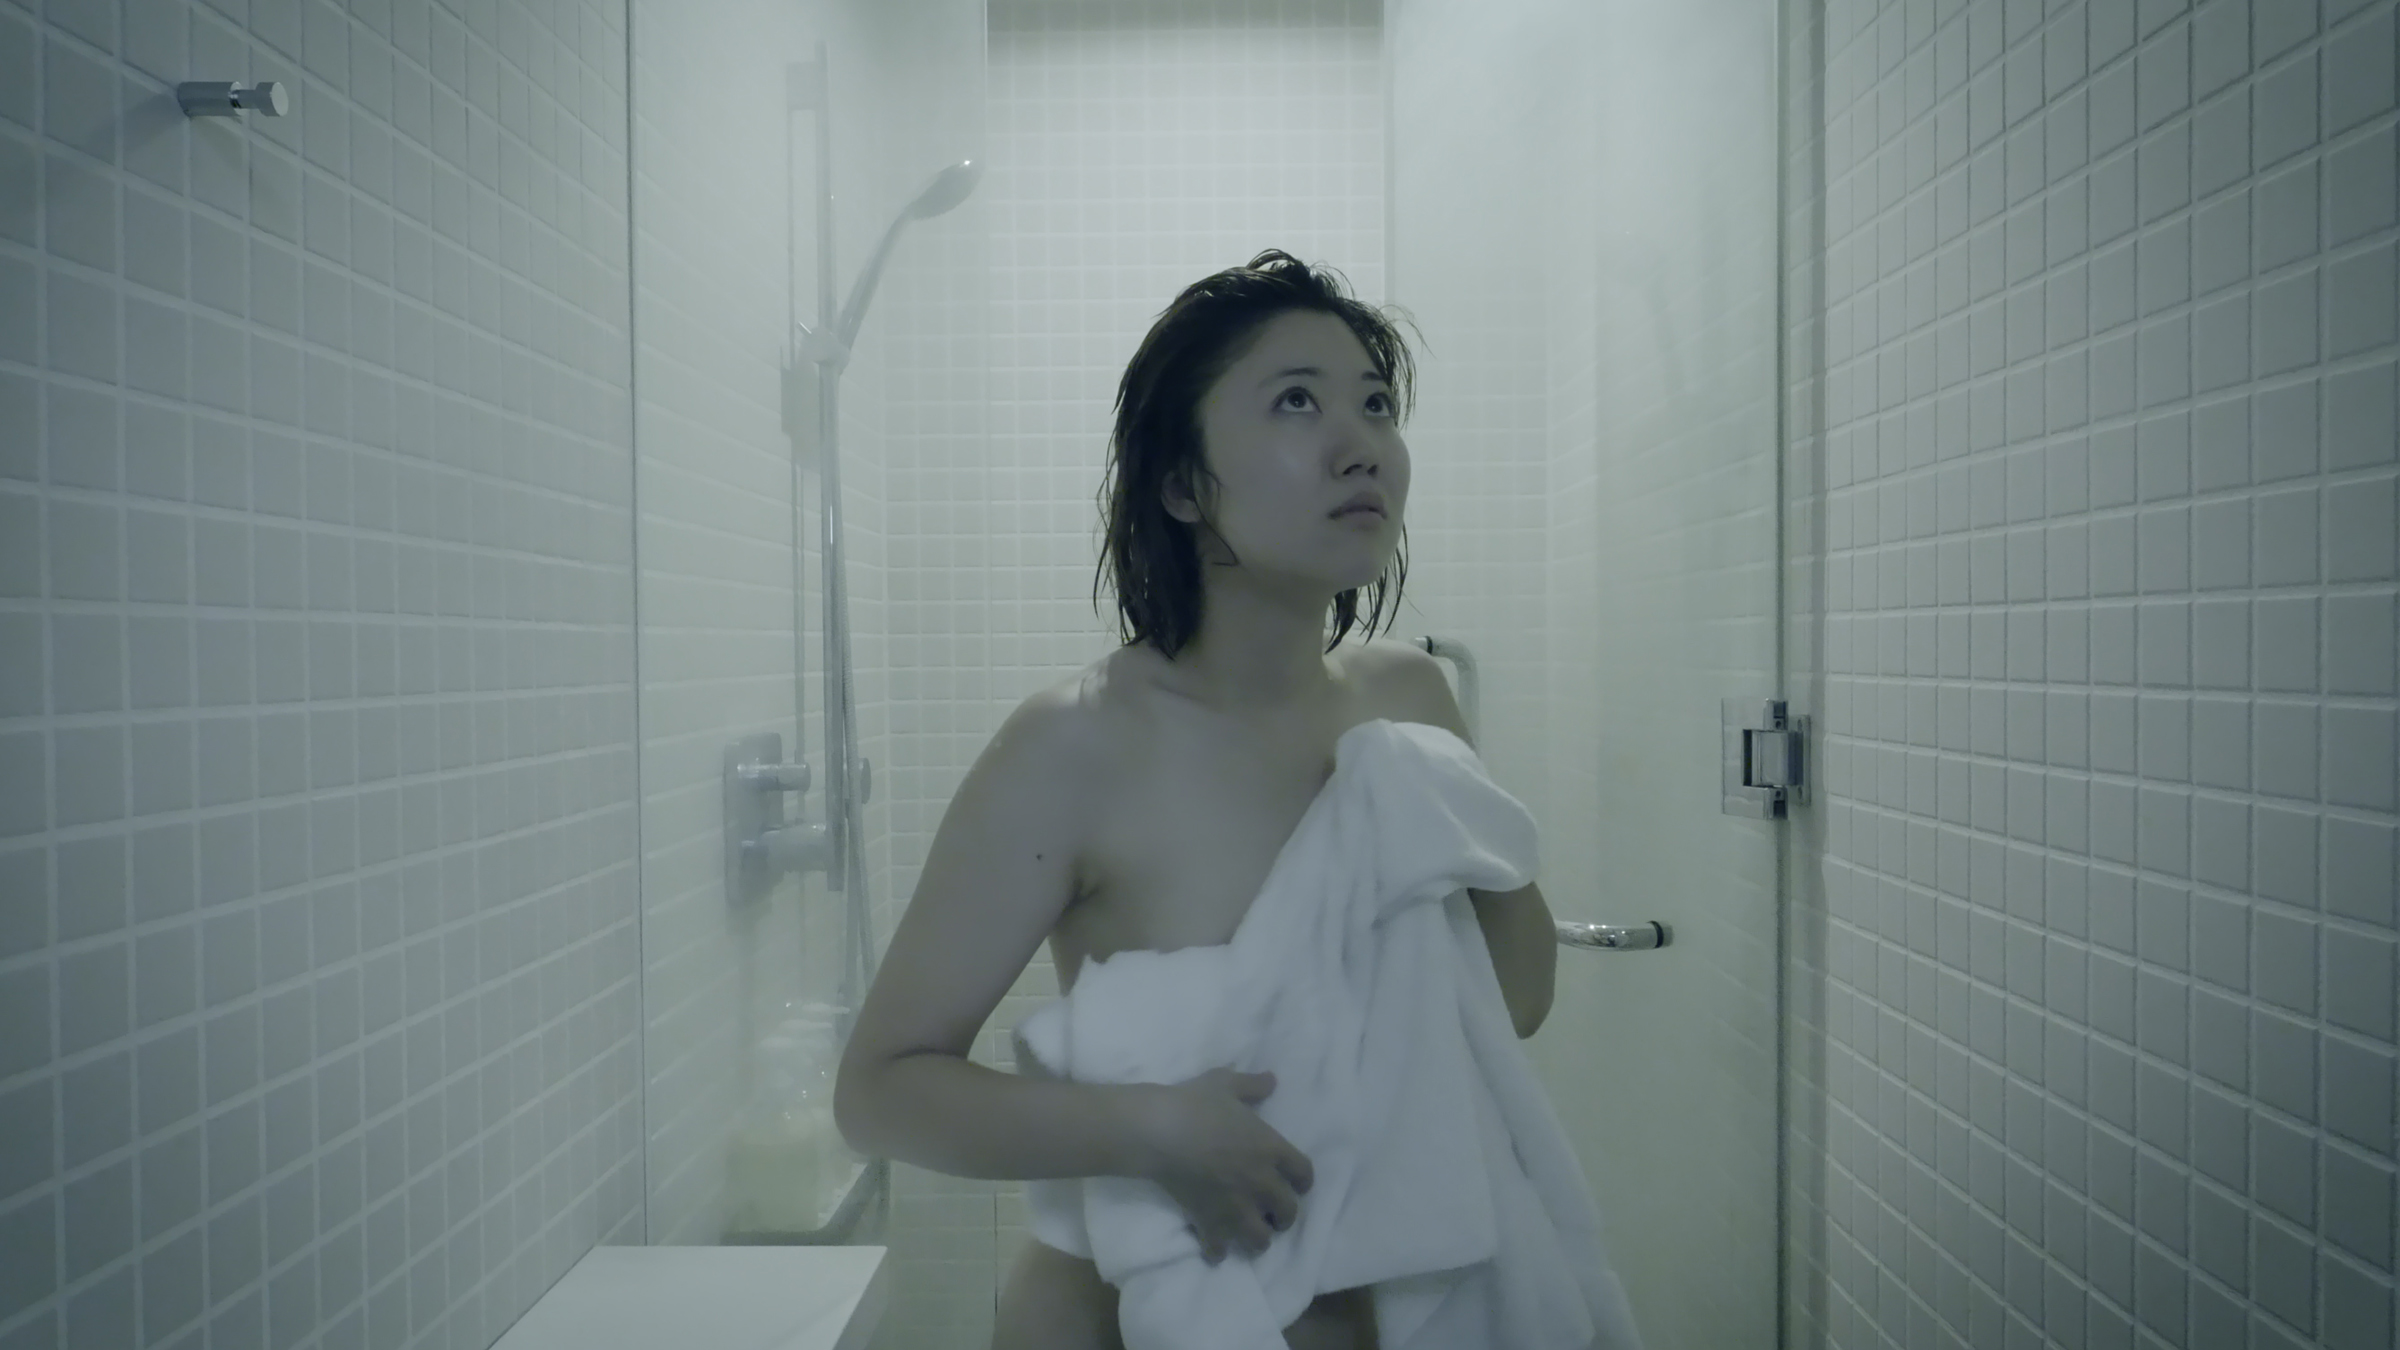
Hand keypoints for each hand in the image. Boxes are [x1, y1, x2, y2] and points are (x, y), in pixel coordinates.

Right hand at [1132, 1069, 1313, 1263]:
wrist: (1160, 1131)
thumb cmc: (1194, 1103)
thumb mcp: (1225, 1083)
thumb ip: (1252, 1085)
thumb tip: (1272, 1080)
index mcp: (1270, 1148)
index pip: (1303, 1172)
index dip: (1303, 1181)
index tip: (1296, 1184)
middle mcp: (1260, 1182)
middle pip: (1288, 1211)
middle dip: (1284, 1216)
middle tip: (1274, 1215)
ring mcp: (1236, 1206)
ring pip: (1260, 1238)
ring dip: (1258, 1238)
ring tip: (1249, 1234)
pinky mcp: (1209, 1221)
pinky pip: (1220, 1248)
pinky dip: (1219, 1250)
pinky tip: (1215, 1246)